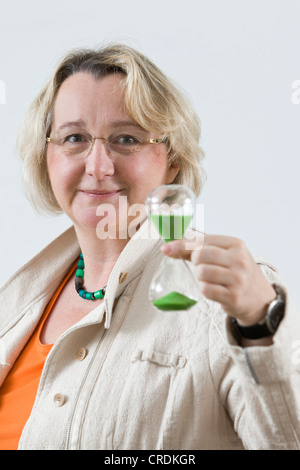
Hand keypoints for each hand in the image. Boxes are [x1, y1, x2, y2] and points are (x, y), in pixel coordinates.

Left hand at [161, 234, 276, 325]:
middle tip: (201, 266)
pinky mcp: (234, 297)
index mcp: (235, 244)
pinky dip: (205, 289)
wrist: (260, 298)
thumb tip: (169, 246)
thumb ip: (199, 248)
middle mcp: (238, 260)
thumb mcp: (225, 254)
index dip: (181, 244)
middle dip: (195, 262)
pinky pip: (206, 290)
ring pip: (201, 272)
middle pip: (200, 255)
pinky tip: (214, 289)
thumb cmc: (237, 272)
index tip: (166, 248)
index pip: (201, 240)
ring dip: (200, 276)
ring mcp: (237, 279)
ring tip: (210, 278)